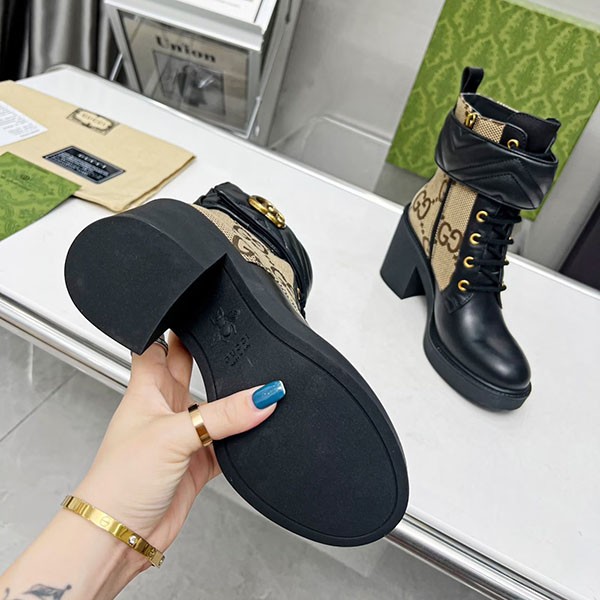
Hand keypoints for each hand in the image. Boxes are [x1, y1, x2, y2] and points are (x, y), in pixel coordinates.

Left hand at [74, 332, 278, 570]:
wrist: (119, 535)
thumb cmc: (118, 481)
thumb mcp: (172, 435)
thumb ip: (222, 415)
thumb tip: (263, 396)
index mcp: (146, 389)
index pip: (156, 344)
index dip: (172, 326)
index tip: (196, 309)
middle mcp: (163, 407)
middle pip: (189, 368)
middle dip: (210, 355)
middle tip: (235, 340)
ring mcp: (182, 435)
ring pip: (213, 406)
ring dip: (232, 399)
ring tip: (256, 384)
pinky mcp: (197, 462)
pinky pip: (227, 442)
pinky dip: (242, 437)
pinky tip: (256, 430)